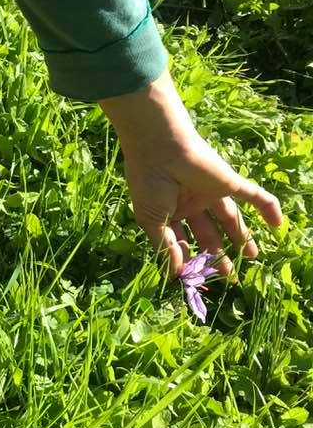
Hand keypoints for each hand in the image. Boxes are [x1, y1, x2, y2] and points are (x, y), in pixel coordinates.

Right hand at [99, 71, 282, 277]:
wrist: (160, 149)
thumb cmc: (149, 184)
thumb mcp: (151, 220)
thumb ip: (165, 247)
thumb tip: (176, 274)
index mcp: (169, 212)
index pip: (183, 240)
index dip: (189, 258)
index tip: (196, 278)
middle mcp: (191, 203)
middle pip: (209, 232)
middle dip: (218, 253)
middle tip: (230, 275)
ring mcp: (211, 192)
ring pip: (231, 218)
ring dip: (243, 237)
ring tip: (253, 257)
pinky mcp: (229, 182)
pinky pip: (254, 196)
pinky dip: (268, 208)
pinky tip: (278, 225)